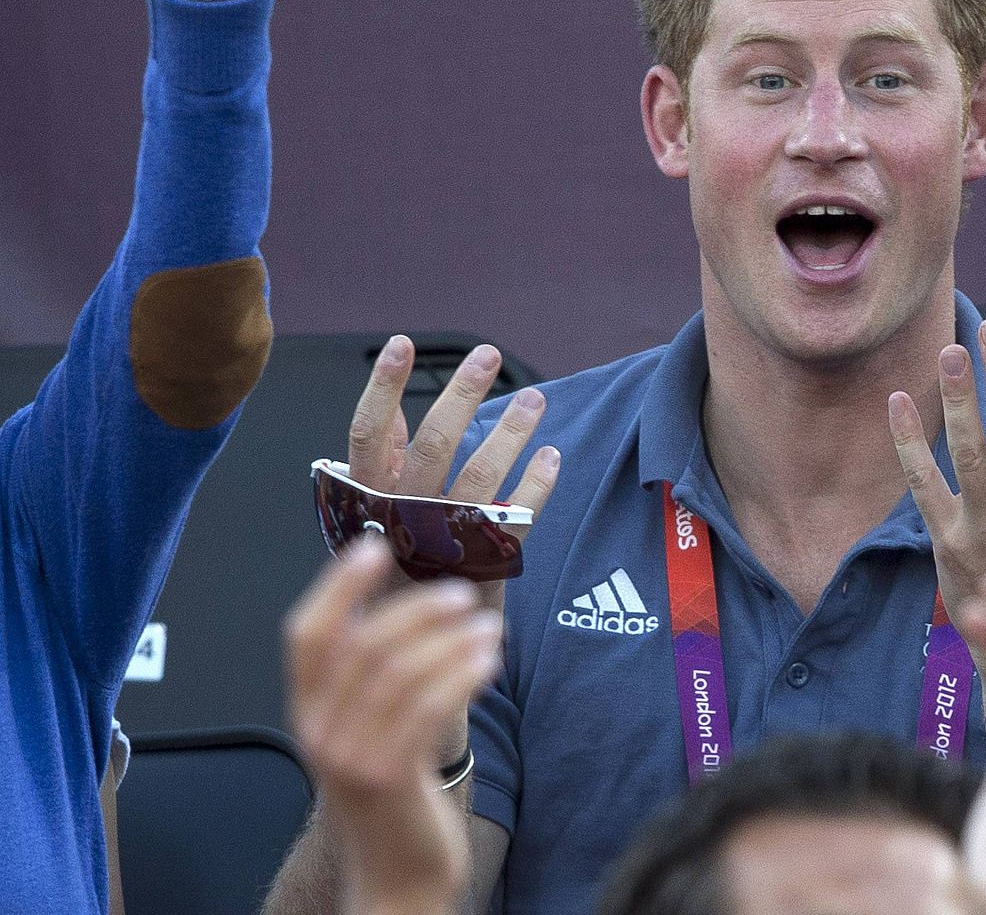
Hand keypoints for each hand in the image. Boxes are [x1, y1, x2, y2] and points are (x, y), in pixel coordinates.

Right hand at [285, 539, 499, 914]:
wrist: (396, 880)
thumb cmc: (395, 802)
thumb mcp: (369, 735)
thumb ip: (374, 681)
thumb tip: (409, 611)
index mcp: (309, 712)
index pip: (306, 635)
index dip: (338, 585)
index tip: (374, 547)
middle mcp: (319, 731)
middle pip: (362, 644)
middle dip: (418, 609)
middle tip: (464, 595)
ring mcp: (349, 756)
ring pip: (399, 671)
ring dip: (452, 640)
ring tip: (489, 630)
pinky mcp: (387, 777)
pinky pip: (426, 707)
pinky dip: (461, 674)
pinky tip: (488, 662)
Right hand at [345, 336, 559, 754]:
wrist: (399, 708)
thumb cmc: (393, 619)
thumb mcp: (377, 549)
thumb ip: (385, 488)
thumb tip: (397, 419)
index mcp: (366, 522)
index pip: (364, 446)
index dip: (381, 394)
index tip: (399, 348)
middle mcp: (399, 538)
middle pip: (427, 453)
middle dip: (458, 398)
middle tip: (486, 356)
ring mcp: (440, 561)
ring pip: (476, 483)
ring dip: (507, 435)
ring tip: (534, 400)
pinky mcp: (480, 586)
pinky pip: (514, 529)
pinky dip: (534, 491)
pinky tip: (551, 461)